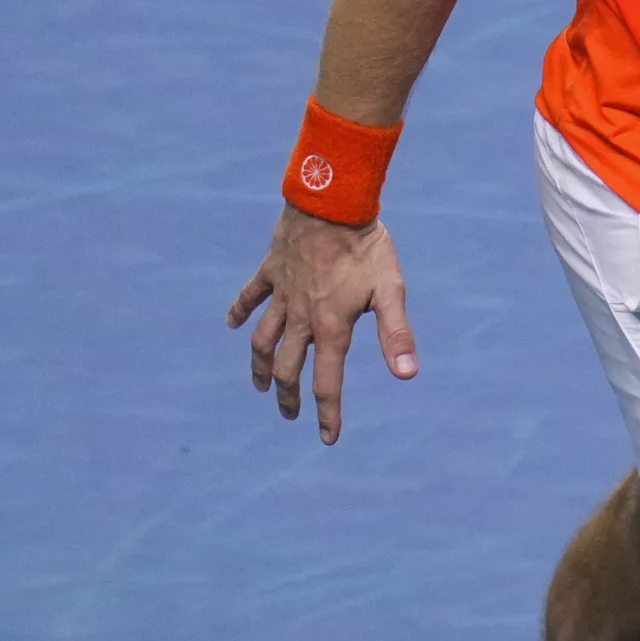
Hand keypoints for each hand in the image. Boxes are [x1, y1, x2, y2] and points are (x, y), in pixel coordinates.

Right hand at [226, 206, 418, 441]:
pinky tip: (232, 324)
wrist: (331, 202)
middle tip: (290, 413)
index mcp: (330, 328)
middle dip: (289, 396)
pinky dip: (240, 311)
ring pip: (263, 340)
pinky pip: (251, 296)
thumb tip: (407, 375)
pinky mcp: (271, 270)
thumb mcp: (390, 291)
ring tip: (261, 385)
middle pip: (288, 369)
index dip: (328, 414)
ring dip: (260, 365)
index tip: (327, 438)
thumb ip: (396, 334)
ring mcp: (282, 294)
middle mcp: (301, 317)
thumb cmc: (365, 246)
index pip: (327, 383)